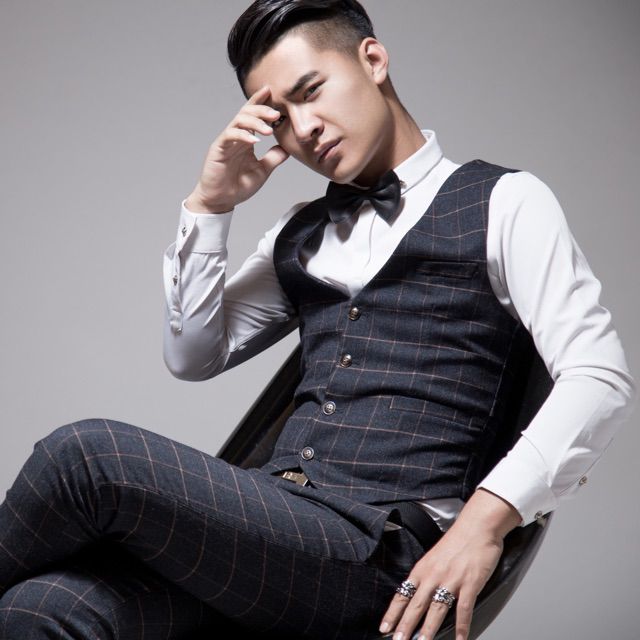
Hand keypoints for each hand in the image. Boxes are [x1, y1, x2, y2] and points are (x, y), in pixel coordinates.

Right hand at [186, 85, 288, 212]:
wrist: (221, 201)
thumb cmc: (237, 186)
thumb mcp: (262, 171)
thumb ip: (273, 158)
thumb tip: (287, 147)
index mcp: (246, 139)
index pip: (253, 116)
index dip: (260, 102)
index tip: (271, 92)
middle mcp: (236, 137)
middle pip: (247, 113)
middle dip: (261, 110)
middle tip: (276, 114)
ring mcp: (226, 141)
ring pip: (239, 121)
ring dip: (255, 122)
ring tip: (268, 130)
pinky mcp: (218, 149)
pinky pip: (229, 136)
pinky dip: (243, 136)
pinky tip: (254, 141)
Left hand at [379, 489, 520, 639]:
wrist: (477, 526)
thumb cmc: (457, 541)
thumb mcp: (434, 557)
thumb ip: (428, 576)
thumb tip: (420, 595)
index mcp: (423, 568)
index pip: (403, 594)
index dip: (393, 612)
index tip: (384, 627)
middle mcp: (434, 575)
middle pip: (416, 605)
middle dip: (405, 626)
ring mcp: (452, 580)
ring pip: (437, 610)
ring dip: (428, 629)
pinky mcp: (470, 583)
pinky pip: (464, 609)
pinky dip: (462, 626)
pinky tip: (461, 639)